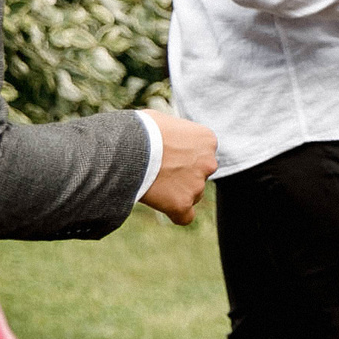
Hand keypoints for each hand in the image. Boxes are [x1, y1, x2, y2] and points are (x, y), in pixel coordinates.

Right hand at [140, 109, 216, 225]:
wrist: (130, 149)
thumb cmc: (140, 130)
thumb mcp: (164, 122)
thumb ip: (174, 133)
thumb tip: (165, 136)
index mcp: (207, 141)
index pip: (201, 154)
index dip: (182, 157)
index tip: (166, 157)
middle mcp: (209, 163)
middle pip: (199, 175)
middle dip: (183, 175)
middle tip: (159, 172)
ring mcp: (197, 185)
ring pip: (192, 195)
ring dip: (177, 192)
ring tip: (154, 184)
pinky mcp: (182, 204)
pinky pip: (185, 217)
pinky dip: (175, 213)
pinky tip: (162, 206)